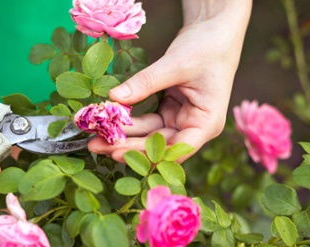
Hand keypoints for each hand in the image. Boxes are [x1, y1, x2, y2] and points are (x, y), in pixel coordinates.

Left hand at [88, 0, 251, 162]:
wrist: (214, 30)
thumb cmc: (206, 47)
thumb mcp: (175, 64)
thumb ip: (146, 83)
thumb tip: (114, 97)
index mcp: (207, 123)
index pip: (176, 148)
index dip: (147, 154)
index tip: (118, 153)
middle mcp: (194, 127)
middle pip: (159, 145)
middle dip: (127, 146)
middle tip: (96, 146)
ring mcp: (181, 120)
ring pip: (149, 135)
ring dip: (124, 136)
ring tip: (95, 138)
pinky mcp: (170, 111)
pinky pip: (147, 122)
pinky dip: (129, 122)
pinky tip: (108, 122)